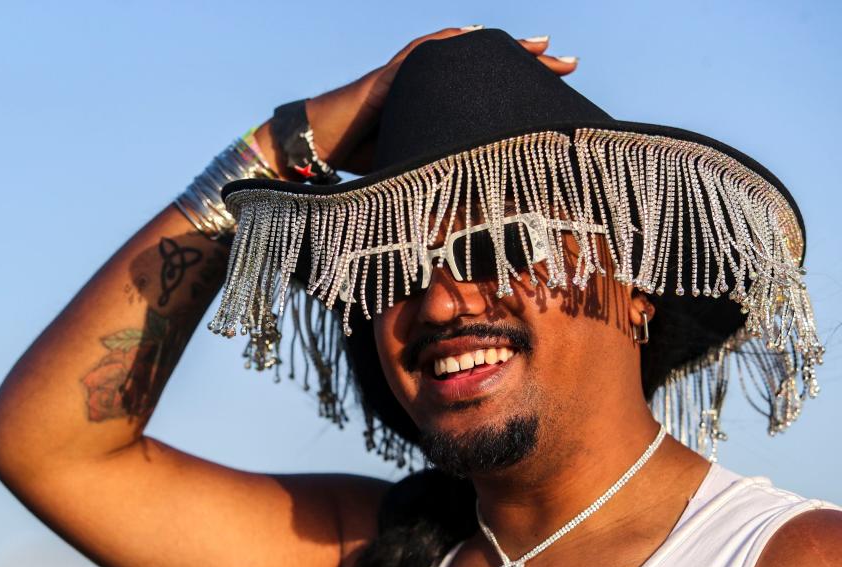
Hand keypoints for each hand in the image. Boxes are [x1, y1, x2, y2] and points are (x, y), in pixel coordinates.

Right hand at [306, 28, 577, 174]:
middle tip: (568, 63)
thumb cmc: (365, 161)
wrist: (320, 147)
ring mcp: (414, 77)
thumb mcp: (419, 168)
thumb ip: (447, 172)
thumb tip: (483, 207)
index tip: (563, 87)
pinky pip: (423, 53)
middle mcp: (434, 87)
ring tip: (539, 45)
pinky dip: (450, 43)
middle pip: (488, 66)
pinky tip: (476, 36)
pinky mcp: (391, 75)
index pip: (491, 91)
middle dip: (529, 62)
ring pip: (464, 53)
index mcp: (444, 106)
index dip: (526, 87)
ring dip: (502, 47)